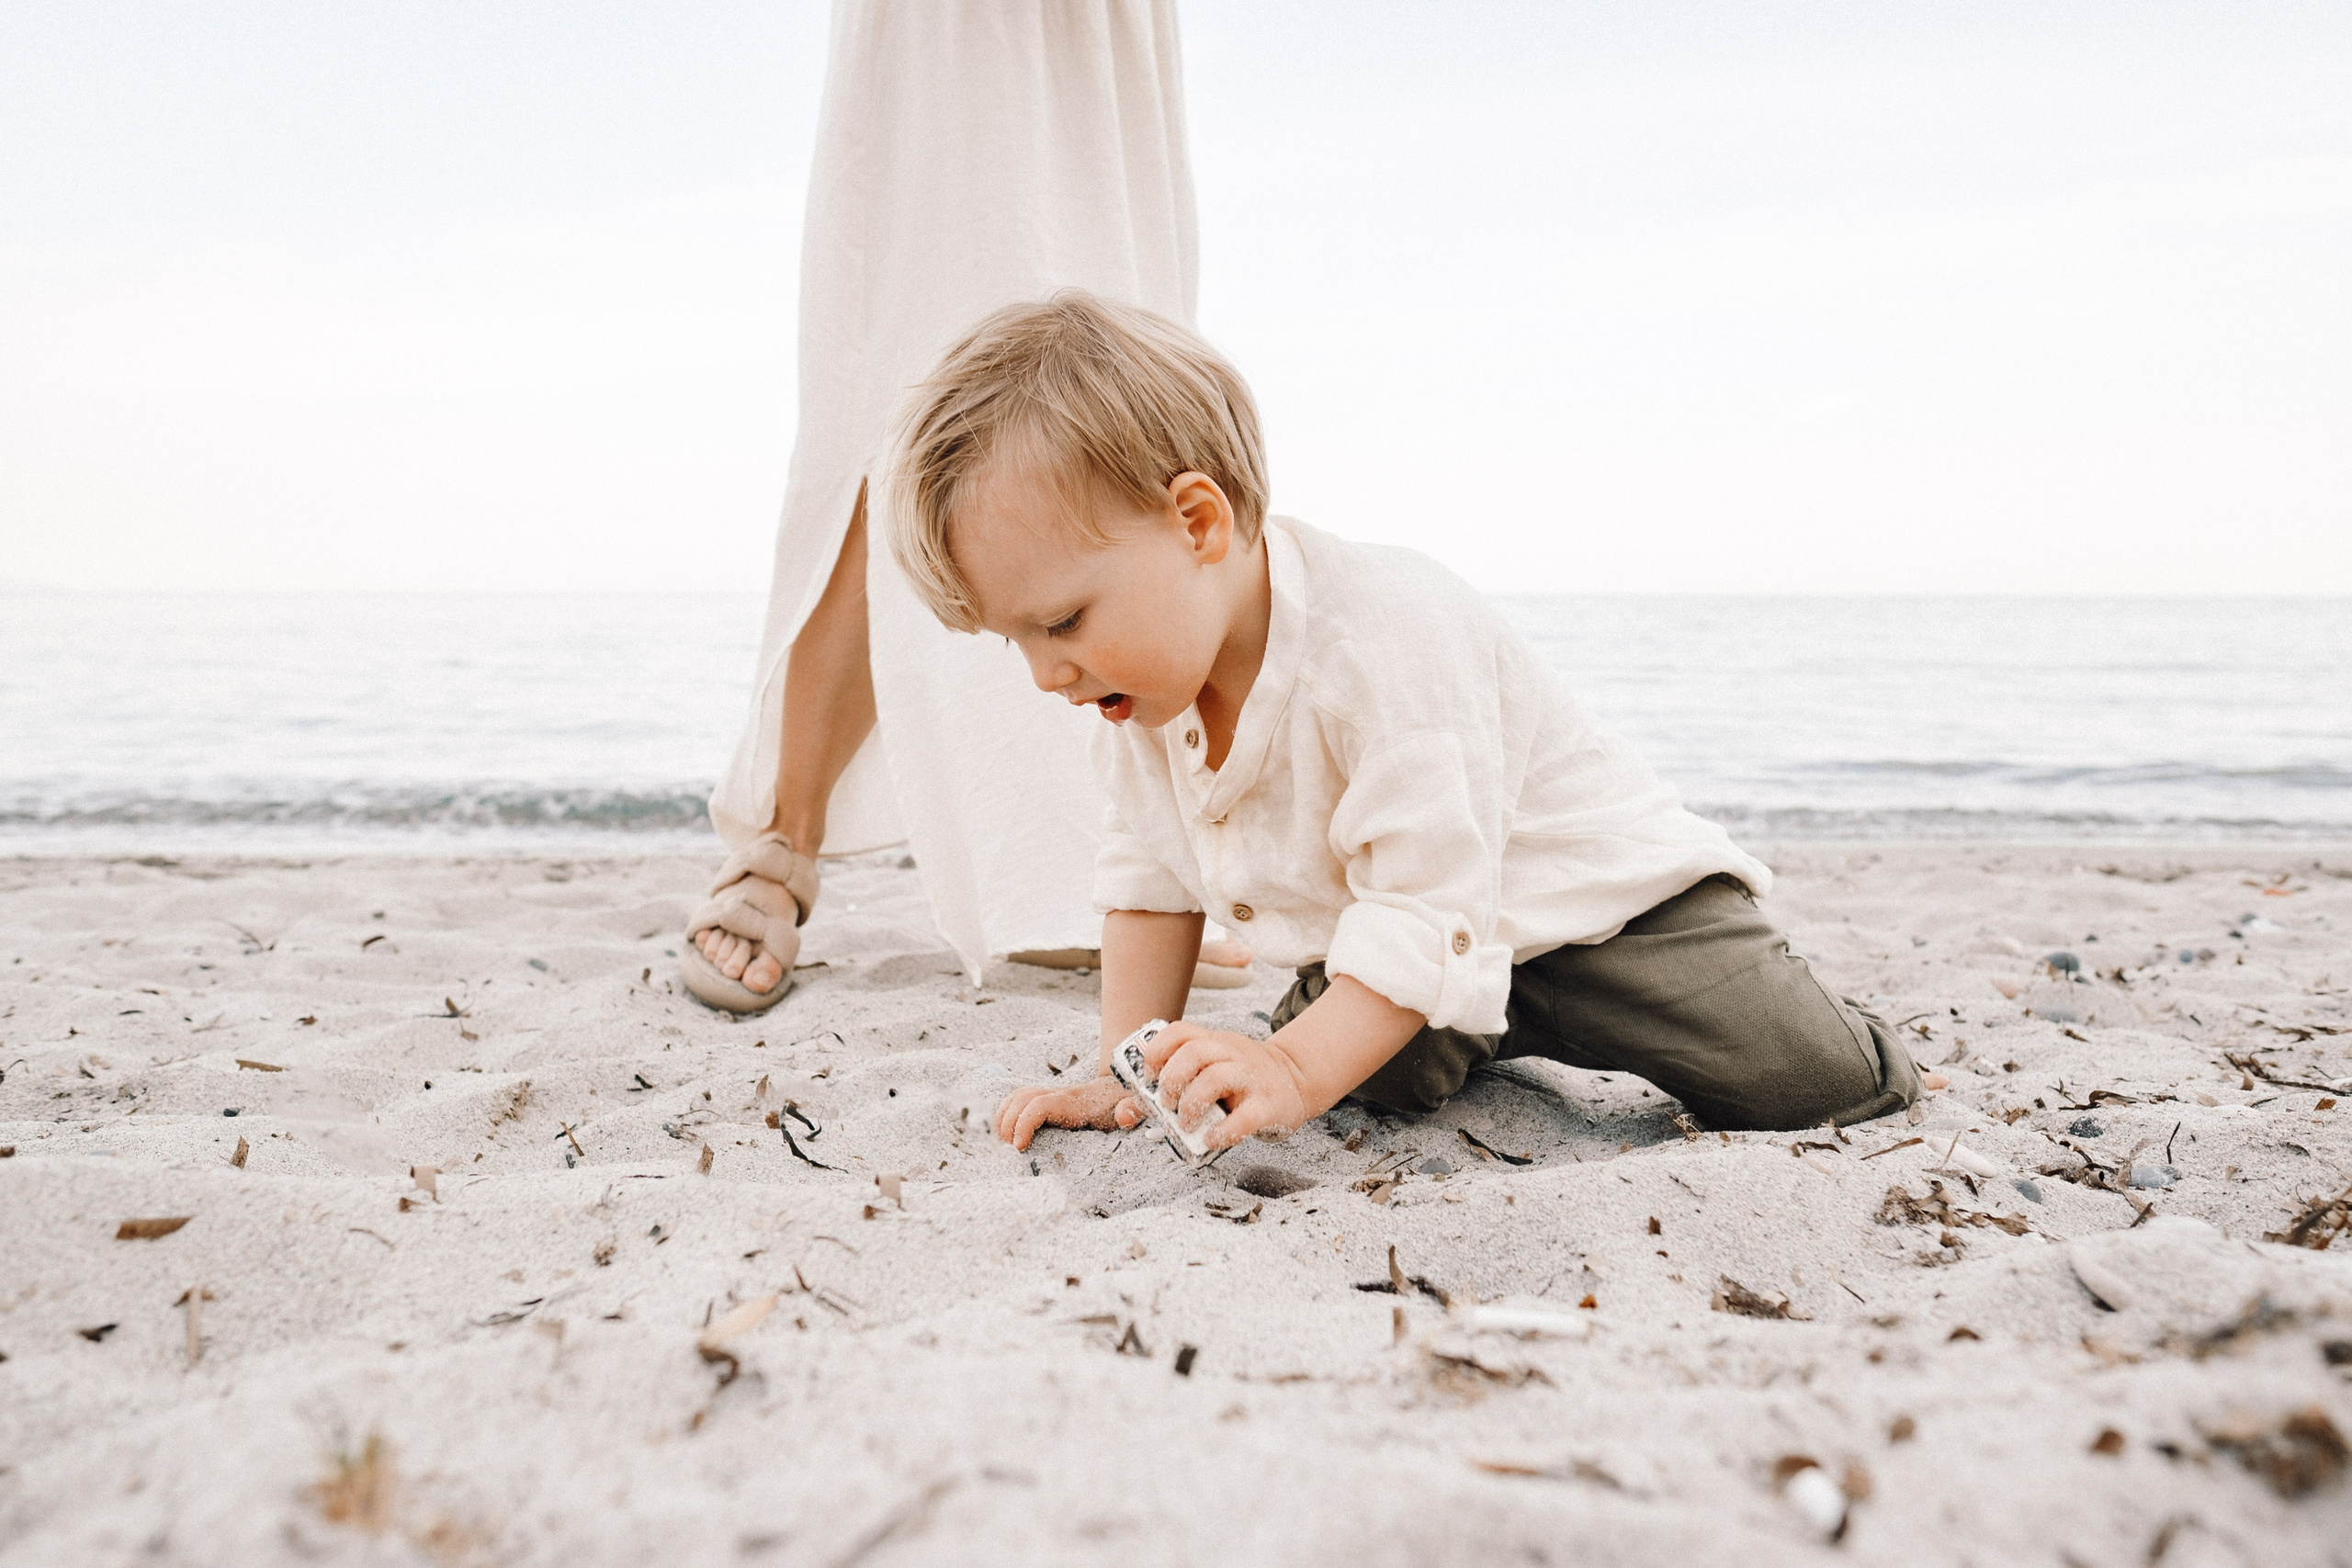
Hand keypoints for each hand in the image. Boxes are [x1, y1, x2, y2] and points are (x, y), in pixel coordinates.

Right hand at [995, 1075, 1142, 1151]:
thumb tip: (1124, 1117)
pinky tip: (1008, 1134)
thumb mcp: (1134, 1107)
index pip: (1040, 1104)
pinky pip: (1019, 1100)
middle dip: (1008, 1123)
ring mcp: (1051, 1096)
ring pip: (1017, 1096)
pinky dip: (1008, 1114)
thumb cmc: (1127, 1102)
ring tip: (1005, 1144)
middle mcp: (1059, 1094)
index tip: (1019, 1147)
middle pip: (1022, 1098)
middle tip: (1010, 1150)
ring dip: (1004, 1118)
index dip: (1025, 1123)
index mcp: (1076, 1101)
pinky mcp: (1047, 1101)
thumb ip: (1132, 1110)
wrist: (1123, 1087)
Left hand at [1142, 1020, 1309, 1148]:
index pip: (1179, 1032)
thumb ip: (1168, 1091)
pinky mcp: (1268, 1105)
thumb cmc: (1240, 1083)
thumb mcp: (1208, 1073)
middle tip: (1169, 1104)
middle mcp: (1232, 1053)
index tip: (1150, 1078)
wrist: (1296, 1081)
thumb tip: (1125, 1114)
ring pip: (1217, 1077)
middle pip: (1194, 1052)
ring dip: (1192, 1104)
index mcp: (1213, 1042)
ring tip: (1187, 1122)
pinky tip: (1212, 1138)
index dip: (1157, 1053)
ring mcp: (1252, 1077)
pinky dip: (1223, 1132)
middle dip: (1172, 1080)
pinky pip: (1244, 1117)